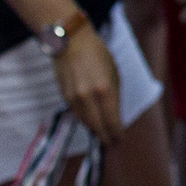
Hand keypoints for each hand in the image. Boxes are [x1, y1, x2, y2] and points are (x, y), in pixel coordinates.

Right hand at [53, 24, 123, 145]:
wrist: (71, 41)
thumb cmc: (98, 54)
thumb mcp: (114, 73)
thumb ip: (114, 96)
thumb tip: (114, 116)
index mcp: (105, 90)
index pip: (112, 122)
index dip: (117, 135)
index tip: (120, 141)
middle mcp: (88, 97)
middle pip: (97, 127)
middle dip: (105, 138)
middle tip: (111, 143)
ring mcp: (74, 98)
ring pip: (85, 122)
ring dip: (95, 130)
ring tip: (102, 134)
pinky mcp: (64, 97)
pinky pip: (77, 114)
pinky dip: (85, 119)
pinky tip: (91, 120)